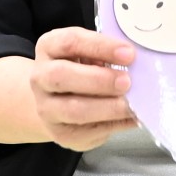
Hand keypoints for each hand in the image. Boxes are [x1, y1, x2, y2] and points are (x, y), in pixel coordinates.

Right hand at [31, 27, 137, 151]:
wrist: (59, 103)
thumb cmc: (83, 70)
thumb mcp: (90, 53)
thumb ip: (107, 54)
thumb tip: (135, 62)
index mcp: (49, 48)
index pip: (70, 42)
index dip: (101, 46)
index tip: (129, 54)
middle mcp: (40, 77)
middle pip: (61, 76)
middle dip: (99, 80)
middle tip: (127, 82)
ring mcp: (46, 108)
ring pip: (74, 110)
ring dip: (108, 107)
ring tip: (131, 104)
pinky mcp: (61, 134)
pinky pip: (88, 132)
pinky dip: (114, 125)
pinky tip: (132, 118)